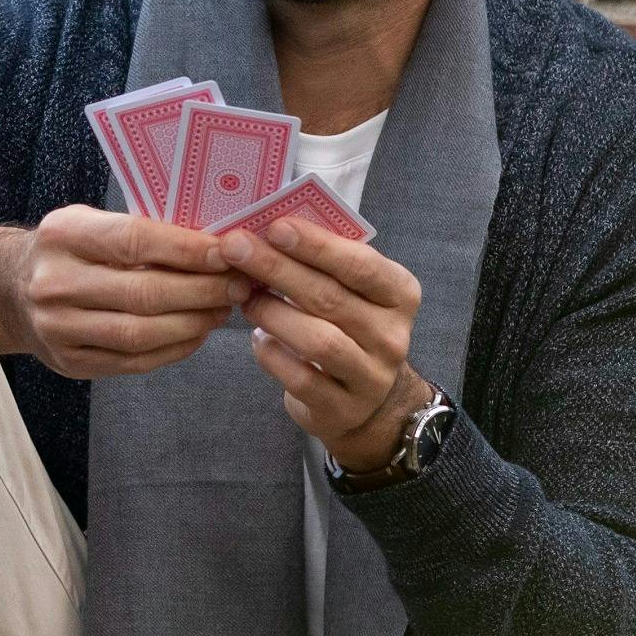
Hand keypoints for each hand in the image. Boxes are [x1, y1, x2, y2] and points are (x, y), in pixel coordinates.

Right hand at [0, 205, 242, 379]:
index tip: (229, 252)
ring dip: (194, 323)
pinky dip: (174, 348)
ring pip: (141, 333)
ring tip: (223, 309)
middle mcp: (54, 283)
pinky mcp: (69, 362)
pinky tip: (197, 333)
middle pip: (143, 293)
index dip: (187, 250)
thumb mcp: (88, 222)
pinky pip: (134, 361)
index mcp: (63, 236)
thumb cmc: (67, 249)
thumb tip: (215, 243)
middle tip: (239, 284)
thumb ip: (140, 230)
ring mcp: (58, 328)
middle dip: (202, 290)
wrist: (7, 291)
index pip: (135, 242)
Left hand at [220, 216, 431, 473]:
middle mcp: (392, 336)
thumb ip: (322, 263)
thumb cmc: (348, 327)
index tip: (275, 226)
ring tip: (245, 298)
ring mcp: (371, 377)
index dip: (317, 245)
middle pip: (330, 298)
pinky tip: (258, 339)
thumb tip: (264, 229)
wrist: (368, 401)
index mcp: (400, 294)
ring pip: (318, 340)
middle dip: (277, 268)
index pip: (361, 264)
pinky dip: (272, 355)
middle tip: (235, 248)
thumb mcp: (351, 292)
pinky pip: (301, 378)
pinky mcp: (342, 409)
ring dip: (273, 313)